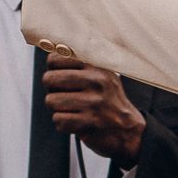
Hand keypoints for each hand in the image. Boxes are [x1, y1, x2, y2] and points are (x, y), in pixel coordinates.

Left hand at [40, 50, 144, 164]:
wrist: (128, 129)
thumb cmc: (107, 100)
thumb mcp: (100, 74)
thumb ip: (78, 63)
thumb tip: (49, 48)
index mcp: (96, 65)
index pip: (55, 59)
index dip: (53, 71)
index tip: (61, 77)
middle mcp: (96, 80)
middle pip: (49, 79)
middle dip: (52, 91)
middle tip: (64, 96)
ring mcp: (94, 101)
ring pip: (51, 100)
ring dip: (57, 109)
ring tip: (72, 109)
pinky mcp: (90, 121)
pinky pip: (58, 120)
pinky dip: (63, 124)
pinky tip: (76, 121)